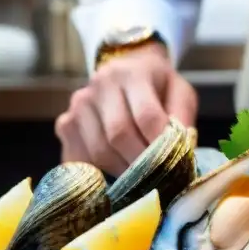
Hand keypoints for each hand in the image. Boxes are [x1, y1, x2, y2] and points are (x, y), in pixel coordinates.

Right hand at [55, 42, 197, 176]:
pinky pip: (79, 160)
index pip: (146, 116)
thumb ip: (183, 118)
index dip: (159, 145)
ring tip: (140, 179)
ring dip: (122, 171)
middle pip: (118, 135)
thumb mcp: (179, 92)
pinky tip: (116, 173)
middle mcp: (99, 85)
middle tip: (157, 180)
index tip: (173, 165)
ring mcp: (78, 105)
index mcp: (132, 74)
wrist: (126, 69)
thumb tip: (183, 150)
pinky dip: (98, 173)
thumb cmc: (157, 86)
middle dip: (141, 164)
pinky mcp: (65, 124)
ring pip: (98, 151)